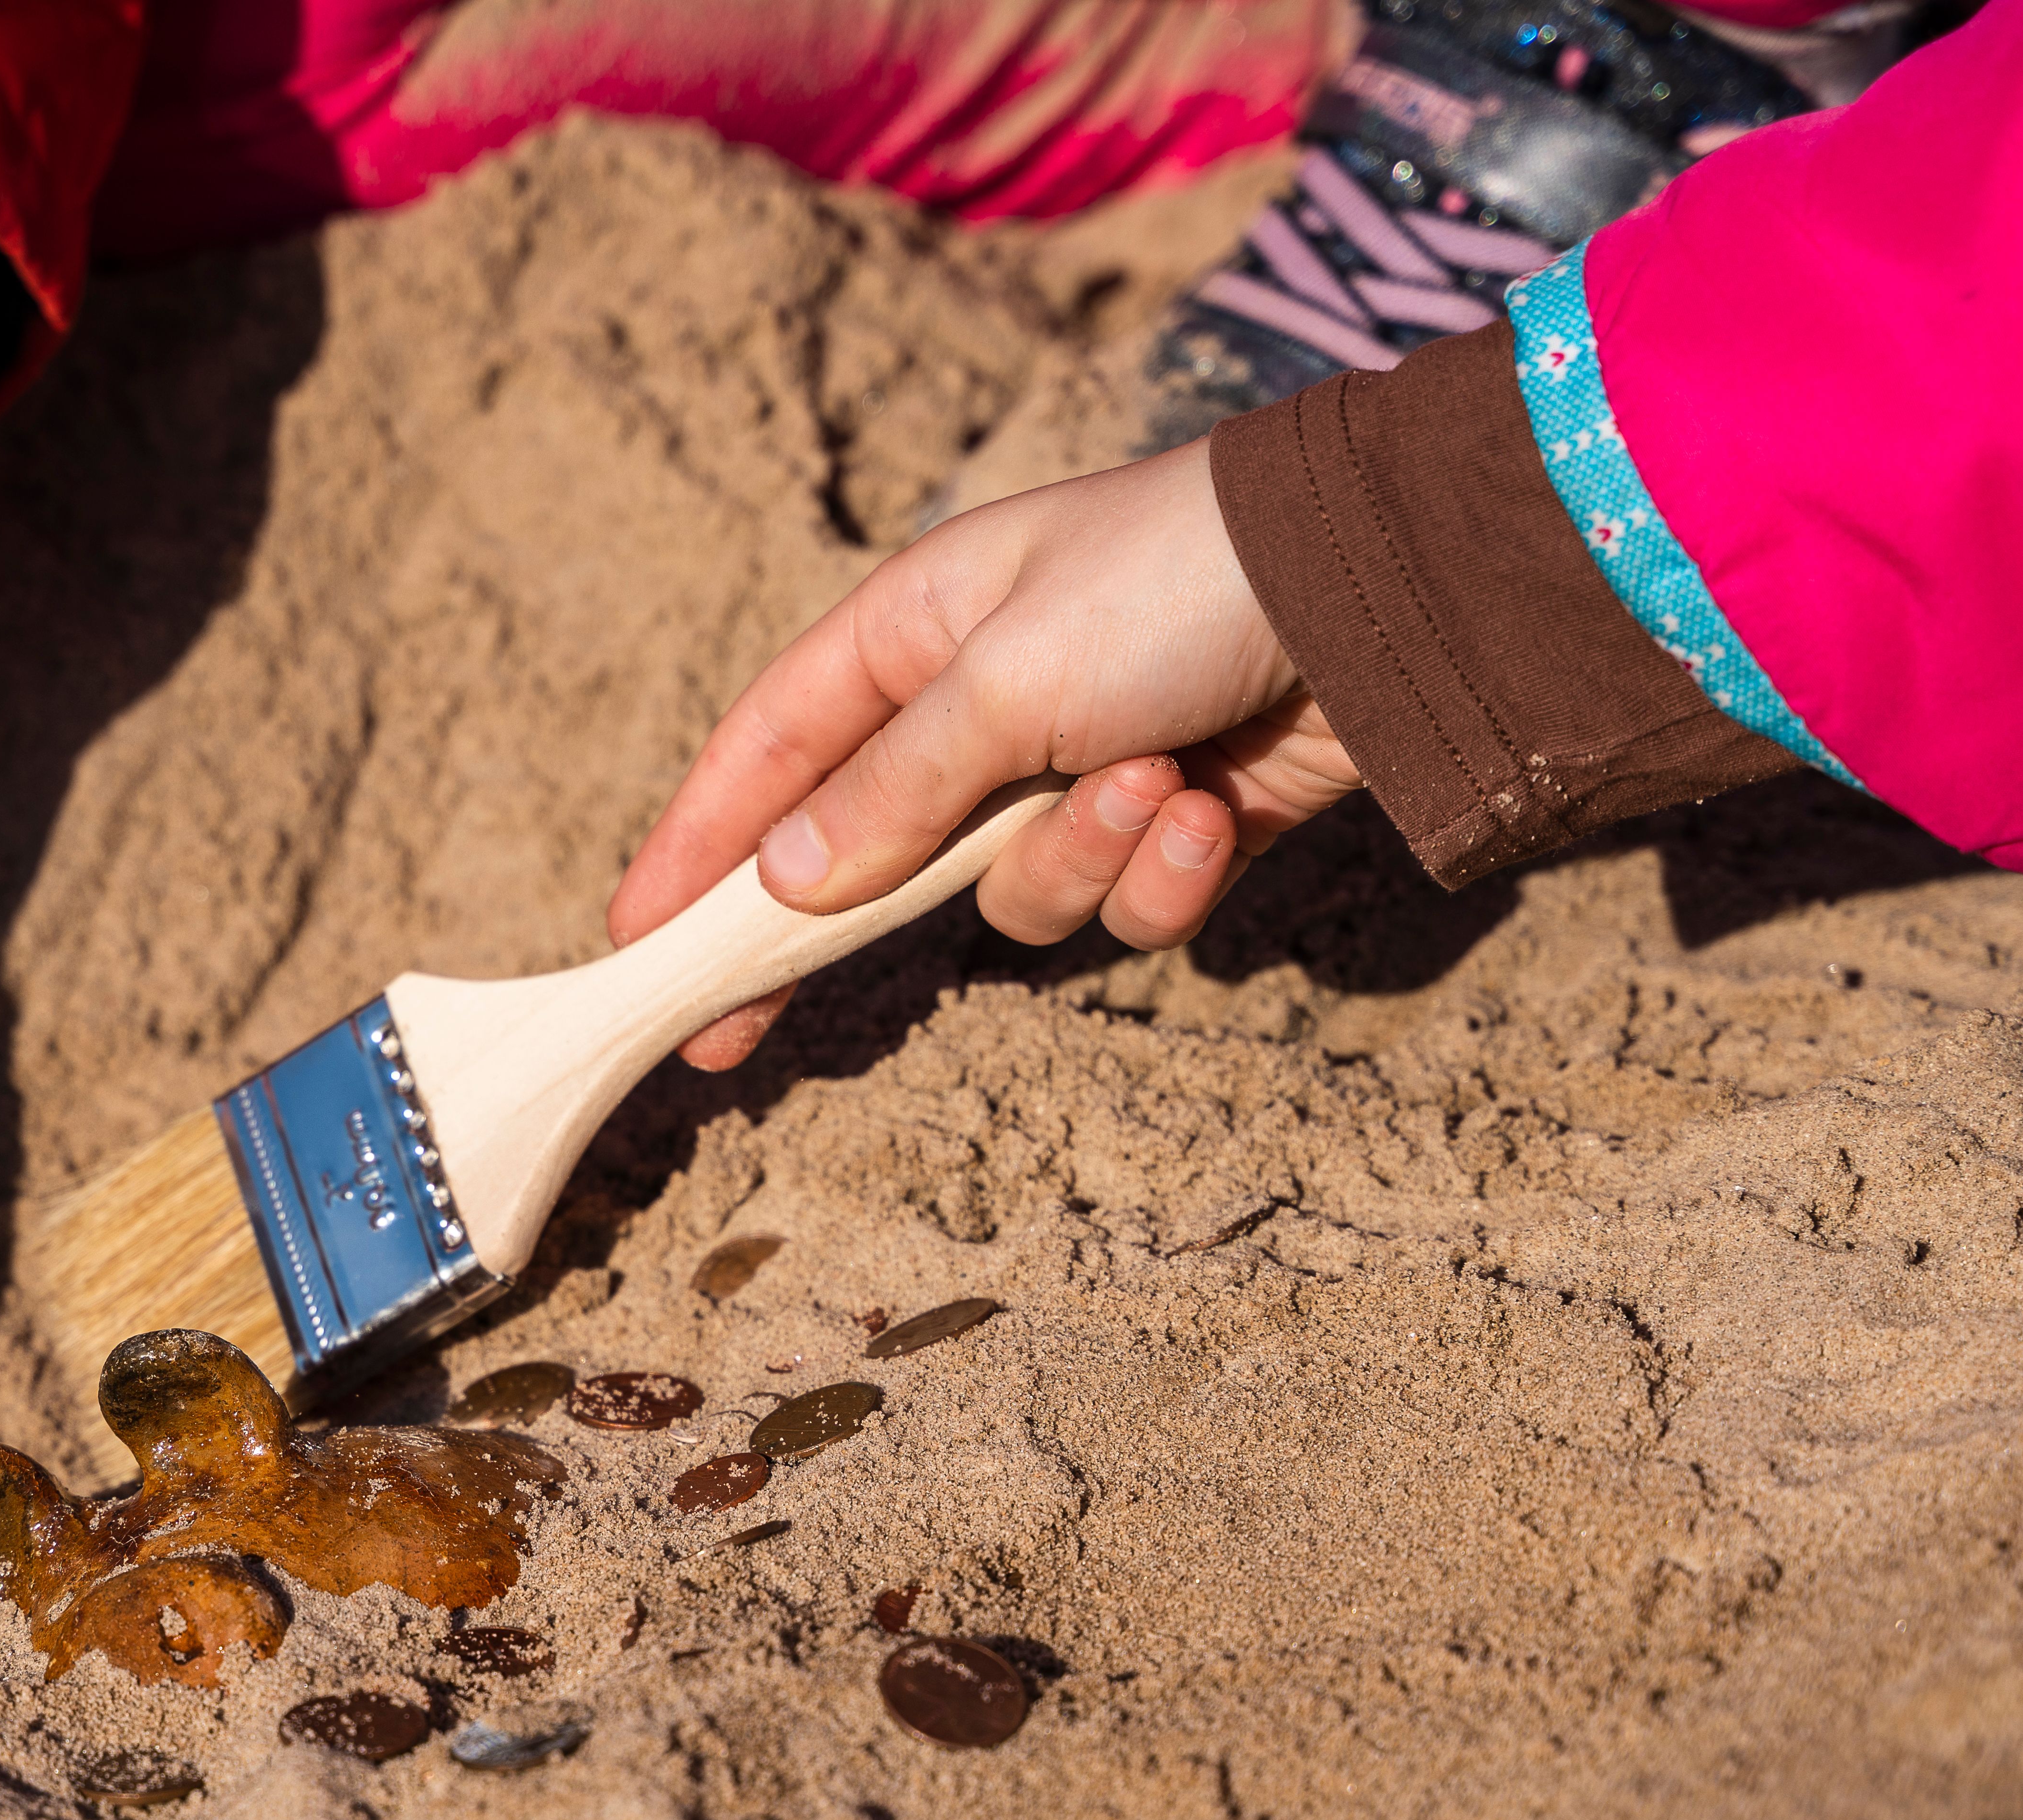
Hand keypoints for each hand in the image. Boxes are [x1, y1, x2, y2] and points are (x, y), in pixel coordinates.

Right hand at [607, 439, 1361, 1069]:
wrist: (1386, 584)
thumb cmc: (1173, 582)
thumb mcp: (1007, 675)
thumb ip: (891, 788)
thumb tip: (782, 881)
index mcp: (916, 633)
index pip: (768, 753)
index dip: (695, 845)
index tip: (636, 939)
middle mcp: (985, 707)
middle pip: (865, 855)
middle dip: (840, 928)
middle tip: (749, 1034)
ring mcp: (1077, 772)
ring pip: (1010, 895)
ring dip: (1076, 861)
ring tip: (1151, 786)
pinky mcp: (1170, 825)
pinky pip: (1123, 903)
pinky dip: (1163, 871)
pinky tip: (1211, 805)